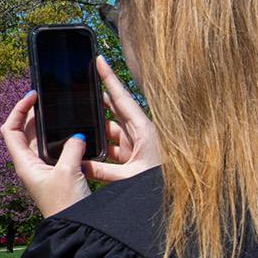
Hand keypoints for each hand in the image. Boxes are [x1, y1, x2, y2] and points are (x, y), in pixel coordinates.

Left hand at [0, 91, 90, 216]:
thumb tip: (77, 135)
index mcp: (24, 163)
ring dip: (48, 126)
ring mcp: (42, 170)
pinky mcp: (56, 175)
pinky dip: (62, 139)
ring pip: (40, 141)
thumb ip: (71, 149)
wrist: (73, 230)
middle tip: (48, 100)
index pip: (10, 130)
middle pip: (24, 132)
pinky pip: (55, 151)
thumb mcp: (68, 172)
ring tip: (60, 111)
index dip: (18, 110)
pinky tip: (76, 133)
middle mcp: (29, 165)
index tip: (32, 96)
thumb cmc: (65, 205)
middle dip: (33, 114)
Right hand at [86, 55, 160, 183]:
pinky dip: (100, 144)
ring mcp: (136, 143)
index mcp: (143, 129)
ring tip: (78, 121)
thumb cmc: (161, 184)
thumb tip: (79, 164)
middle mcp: (140, 132)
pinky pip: (113, 144)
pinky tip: (88, 146)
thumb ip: (102, 172)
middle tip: (80, 87)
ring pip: (111, 128)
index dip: (109, 78)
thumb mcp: (129, 177)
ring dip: (96, 127)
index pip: (121, 98)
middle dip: (97, 98)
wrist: (179, 198)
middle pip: (114, 108)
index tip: (99, 60)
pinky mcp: (134, 154)